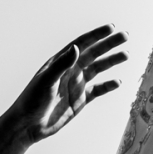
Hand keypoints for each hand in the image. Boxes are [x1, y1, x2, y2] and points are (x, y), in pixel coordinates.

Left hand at [2, 24, 128, 144]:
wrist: (27, 126)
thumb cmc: (31, 100)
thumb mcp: (46, 80)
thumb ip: (62, 64)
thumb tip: (77, 47)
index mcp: (61, 62)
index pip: (82, 44)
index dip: (96, 35)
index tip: (111, 27)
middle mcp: (71, 70)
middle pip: (94, 53)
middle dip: (109, 44)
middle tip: (125, 35)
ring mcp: (76, 85)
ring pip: (98, 69)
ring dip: (112, 61)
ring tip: (126, 54)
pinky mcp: (80, 100)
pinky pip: (97, 90)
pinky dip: (108, 86)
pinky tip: (117, 82)